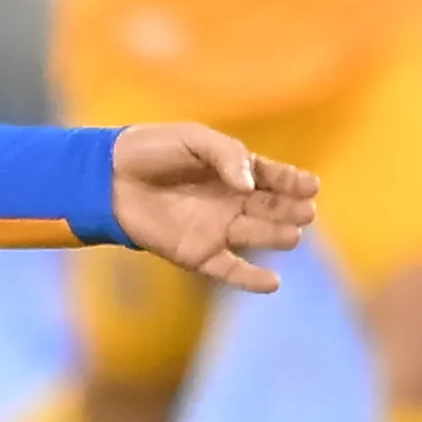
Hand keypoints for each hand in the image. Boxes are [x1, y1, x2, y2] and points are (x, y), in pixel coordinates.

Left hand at [108, 122, 320, 293]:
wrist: (109, 178)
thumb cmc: (151, 150)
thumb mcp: (194, 139)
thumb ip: (227, 156)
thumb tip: (249, 185)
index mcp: (233, 170)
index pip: (273, 177)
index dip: (294, 182)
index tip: (312, 186)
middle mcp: (230, 201)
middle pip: (272, 207)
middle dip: (291, 209)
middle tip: (307, 211)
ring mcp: (216, 228)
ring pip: (258, 235)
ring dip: (278, 236)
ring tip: (294, 234)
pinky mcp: (197, 253)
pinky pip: (230, 269)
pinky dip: (251, 279)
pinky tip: (273, 283)